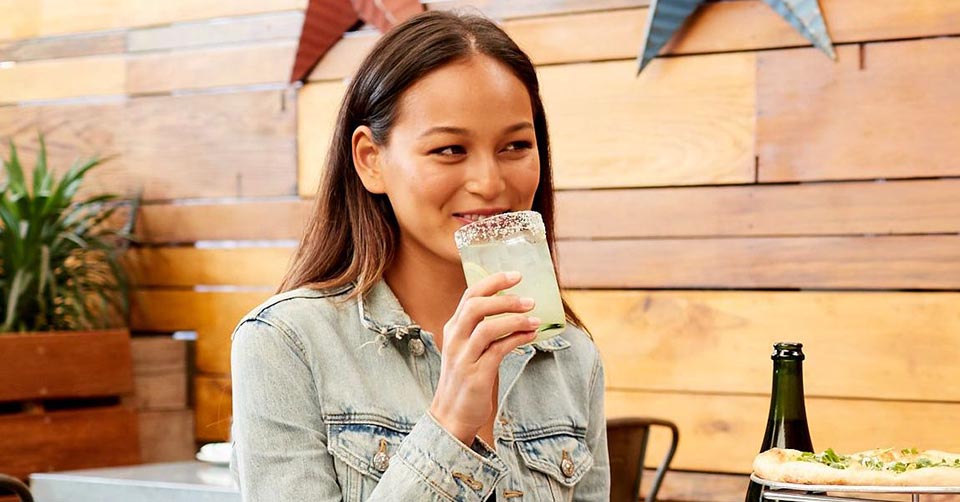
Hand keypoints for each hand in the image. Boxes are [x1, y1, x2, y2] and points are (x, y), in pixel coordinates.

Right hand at [429, 271, 537, 444]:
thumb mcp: (469, 349)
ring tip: (535, 320)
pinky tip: (531, 337)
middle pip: (475, 306)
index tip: (516, 275)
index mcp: (454, 328)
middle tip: (530, 300)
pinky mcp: (475, 375)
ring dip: (514, 320)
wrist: (452, 416)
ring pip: (486, 327)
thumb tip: (515, 309)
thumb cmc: (467, 379)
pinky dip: (517, 339)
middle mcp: (455, 339)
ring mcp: (463, 357)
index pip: (470, 295)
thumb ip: (483, 329)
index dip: (493, 282)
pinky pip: (498, 350)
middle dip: (505, 298)